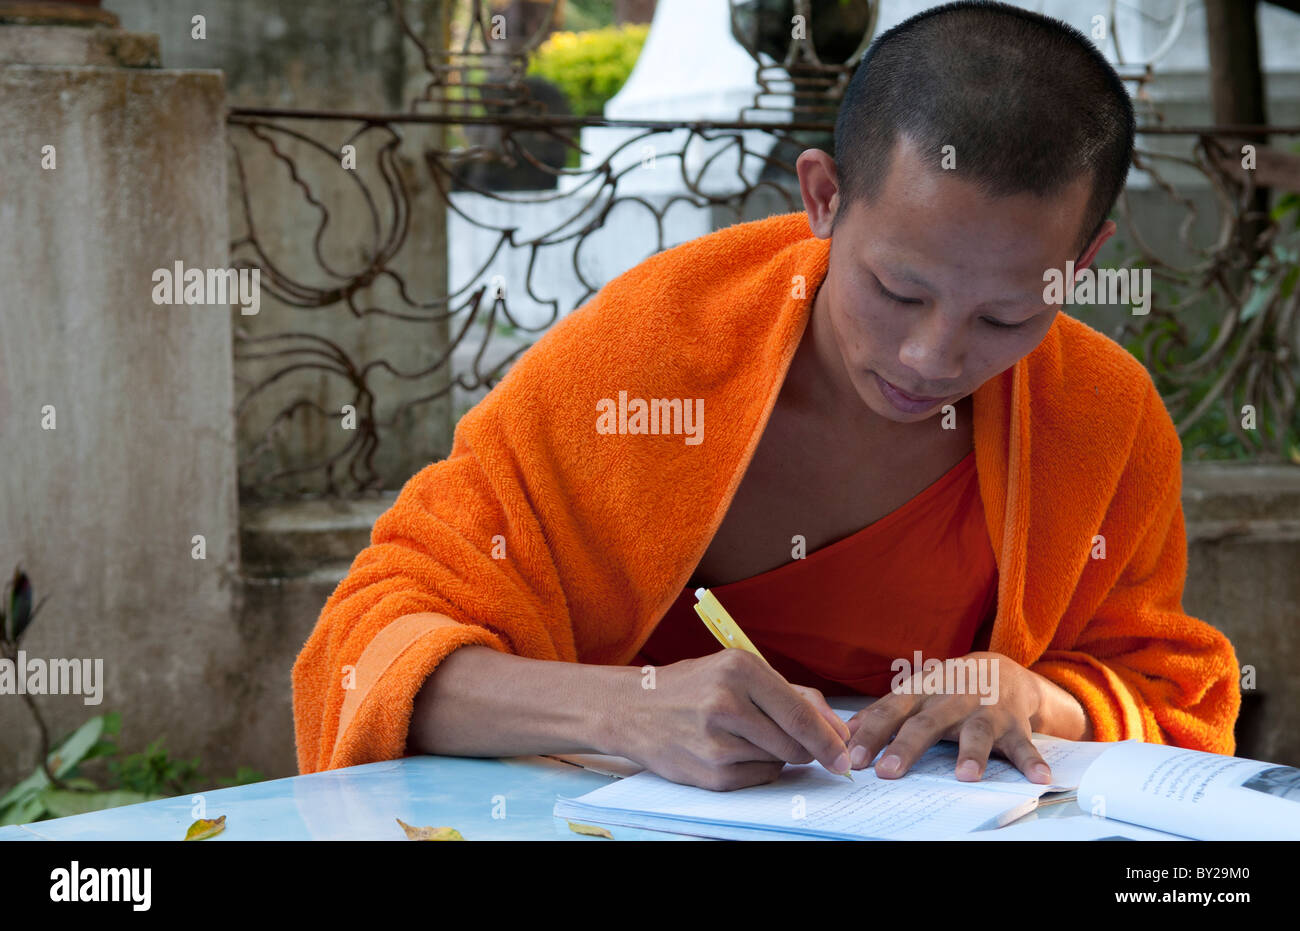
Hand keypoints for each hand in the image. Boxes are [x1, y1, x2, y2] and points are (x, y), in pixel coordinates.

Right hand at [616, 649, 852, 790]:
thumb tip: (836, 730)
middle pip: (794, 743)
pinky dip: (758, 768)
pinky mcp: (709, 774)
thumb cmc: (692, 686)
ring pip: (778, 761)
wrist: (633, 708)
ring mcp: (715, 743)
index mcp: (738, 670)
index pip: (798, 713)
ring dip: (778, 754)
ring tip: (748, 735)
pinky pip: (758, 778)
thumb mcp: (737, 671)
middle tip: (799, 742)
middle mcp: (725, 704)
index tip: (844, 753)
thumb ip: (790, 695)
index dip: (828, 738)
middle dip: (806, 748)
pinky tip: (735, 750)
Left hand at [843, 651, 1053, 784]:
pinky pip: (1024, 746)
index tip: (853, 757)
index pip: (891, 712)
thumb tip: (842, 734)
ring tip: (965, 776)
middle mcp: (951, 699)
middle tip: (889, 771)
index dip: (871, 734)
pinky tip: (1038, 778)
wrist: (1000, 670)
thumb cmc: (946, 689)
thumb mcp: (913, 694)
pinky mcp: (1014, 725)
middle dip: (907, 747)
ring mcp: (984, 711)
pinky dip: (1032, 762)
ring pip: (976, 733)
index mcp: (921, 692)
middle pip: (926, 723)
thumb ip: (882, 714)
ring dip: (971, 753)